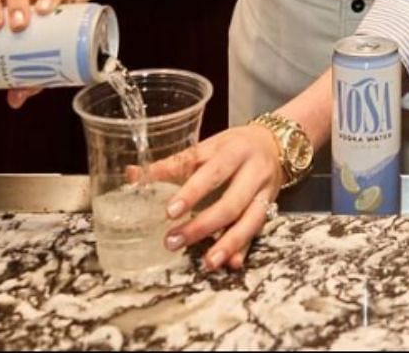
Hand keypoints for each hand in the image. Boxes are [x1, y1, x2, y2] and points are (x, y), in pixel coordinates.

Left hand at [148, 124, 285, 271]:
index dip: (190, 192)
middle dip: (202, 225)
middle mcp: (250, 172)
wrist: (276, 144)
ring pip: (248, 221)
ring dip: (226, 243)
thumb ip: (173, 164)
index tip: (169, 212)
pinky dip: (244, 248)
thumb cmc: (231, 147)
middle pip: (229, 202)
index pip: (209, 172)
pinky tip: (231, 263)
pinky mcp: (270, 208)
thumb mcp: (206, 147)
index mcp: (230, 151)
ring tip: (207, 262)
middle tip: (174, 241)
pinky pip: (257, 231)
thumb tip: (132, 175)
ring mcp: (263, 192)